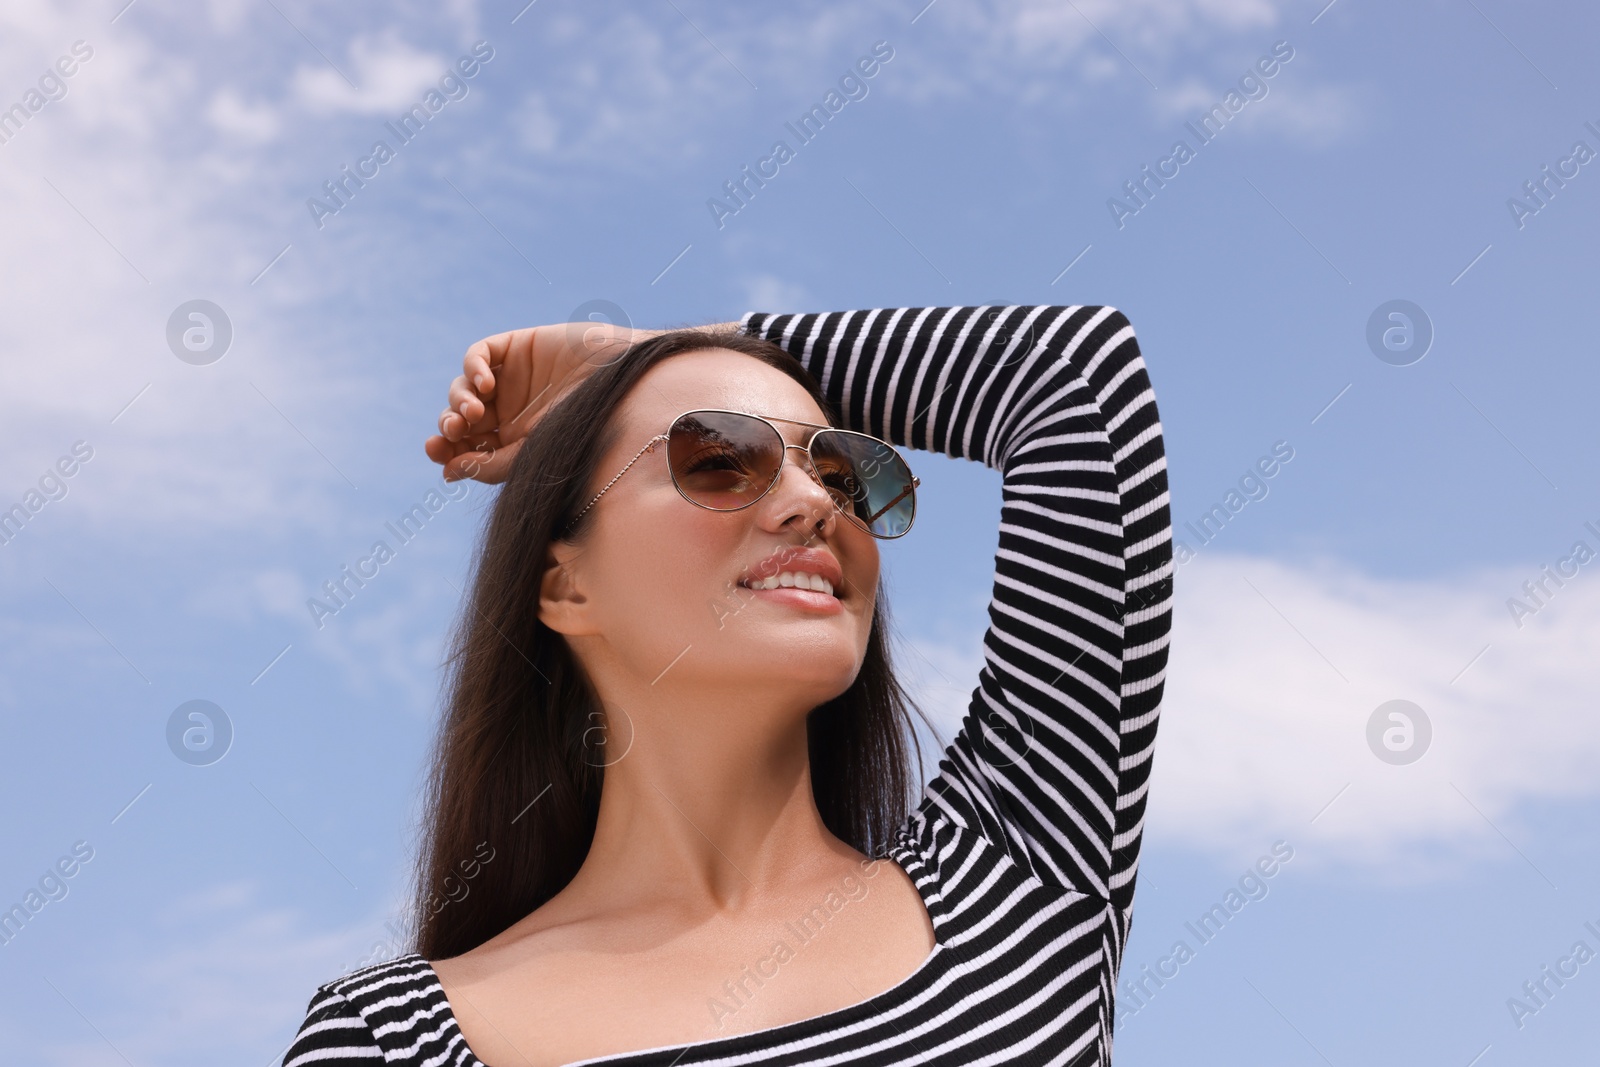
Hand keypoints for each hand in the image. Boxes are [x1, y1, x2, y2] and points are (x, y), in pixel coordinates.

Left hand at [424, 322, 651, 482]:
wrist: (621, 382)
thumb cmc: (584, 424)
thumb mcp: (534, 453)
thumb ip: (491, 465)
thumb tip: (448, 473)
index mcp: (512, 441)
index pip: (467, 446)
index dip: (446, 449)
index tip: (437, 454)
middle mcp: (508, 410)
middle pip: (460, 418)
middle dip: (449, 426)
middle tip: (454, 431)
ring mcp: (510, 378)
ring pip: (463, 388)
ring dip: (459, 401)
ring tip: (473, 413)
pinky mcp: (515, 347)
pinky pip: (479, 354)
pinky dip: (473, 368)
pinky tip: (485, 385)